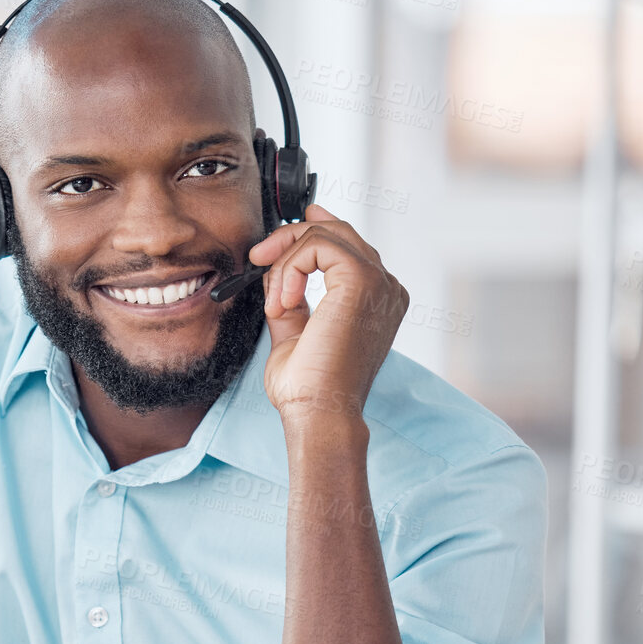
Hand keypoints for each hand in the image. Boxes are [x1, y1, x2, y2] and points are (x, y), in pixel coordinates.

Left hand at [247, 204, 408, 428]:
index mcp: (375, 299)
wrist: (318, 411)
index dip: (307, 235)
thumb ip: (291, 298)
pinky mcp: (362, 280)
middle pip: (338, 232)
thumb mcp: (293, 332)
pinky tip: (284, 302)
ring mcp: (379, 282)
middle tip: (258, 259)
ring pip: (326, 234)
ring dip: (284, 260)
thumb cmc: (309, 387)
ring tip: (275, 302)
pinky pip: (319, 245)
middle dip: (289, 238)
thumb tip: (275, 269)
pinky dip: (290, 267)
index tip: (270, 251)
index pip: (345, 247)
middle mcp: (385, 288)